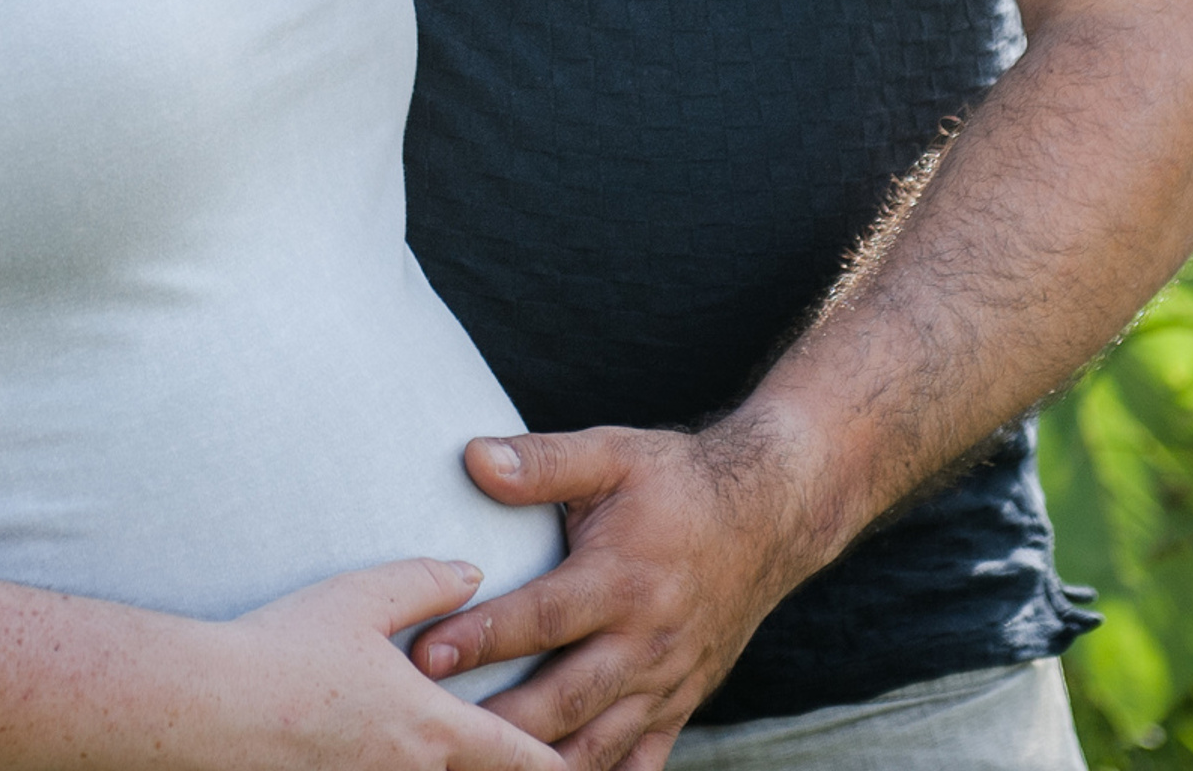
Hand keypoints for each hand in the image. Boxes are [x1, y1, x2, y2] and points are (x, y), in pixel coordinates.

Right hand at [210, 558, 568, 770]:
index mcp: (434, 726)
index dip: (559, 767)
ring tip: (456, 753)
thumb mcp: (363, 596)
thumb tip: (475, 572)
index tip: (585, 766)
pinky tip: (389, 753)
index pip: (521, 759)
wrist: (213, 708)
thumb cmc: (289, 647)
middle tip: (551, 757)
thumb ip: (427, 582)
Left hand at [412, 425, 819, 770]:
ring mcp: (666, 683)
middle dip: (498, 721)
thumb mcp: (611, 454)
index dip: (483, 637)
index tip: (425, 654)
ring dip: (540, 764)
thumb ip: (543, 461)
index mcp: (623, 580)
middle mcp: (646, 642)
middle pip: (565, 698)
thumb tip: (473, 458)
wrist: (766, 516)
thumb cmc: (675, 481)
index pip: (543, 617)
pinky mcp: (680, 705)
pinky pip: (640, 763)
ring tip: (480, 768)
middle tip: (436, 727)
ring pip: (597, 745)